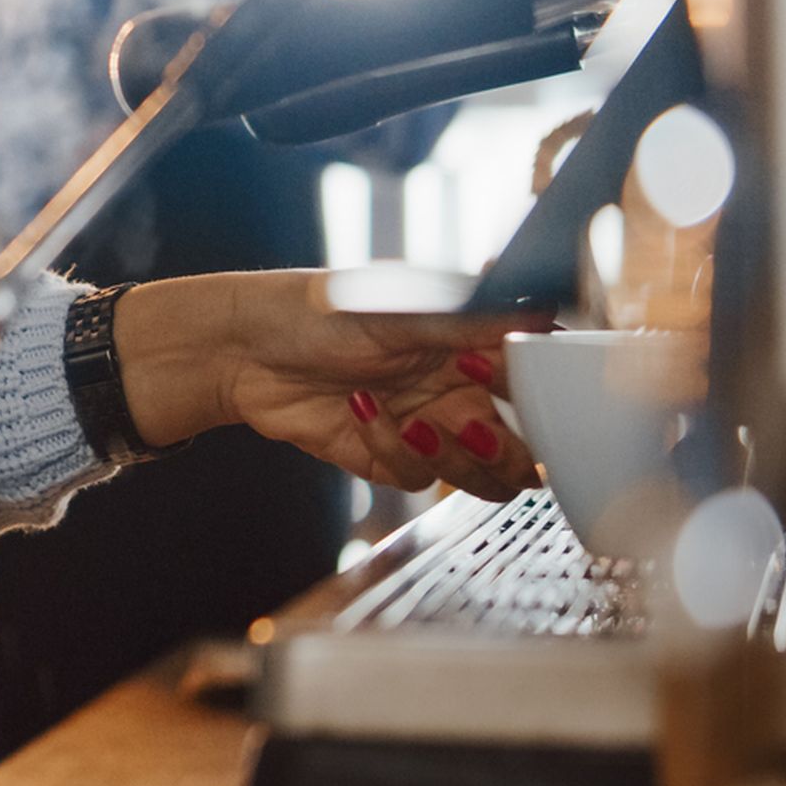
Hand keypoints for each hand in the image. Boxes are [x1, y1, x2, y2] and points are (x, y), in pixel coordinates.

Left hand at [113, 270, 537, 501]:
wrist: (242, 347)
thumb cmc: (322, 308)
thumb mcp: (404, 308)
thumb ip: (476, 320)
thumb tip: (543, 312)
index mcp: (475, 347)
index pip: (540, 384)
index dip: (540, 393)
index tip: (505, 379)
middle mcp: (459, 392)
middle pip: (524, 450)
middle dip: (511, 450)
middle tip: (476, 425)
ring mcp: (426, 429)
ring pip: (480, 477)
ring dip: (458, 459)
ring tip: (422, 423)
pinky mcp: (387, 459)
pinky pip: (415, 477)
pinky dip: (393, 448)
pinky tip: (360, 409)